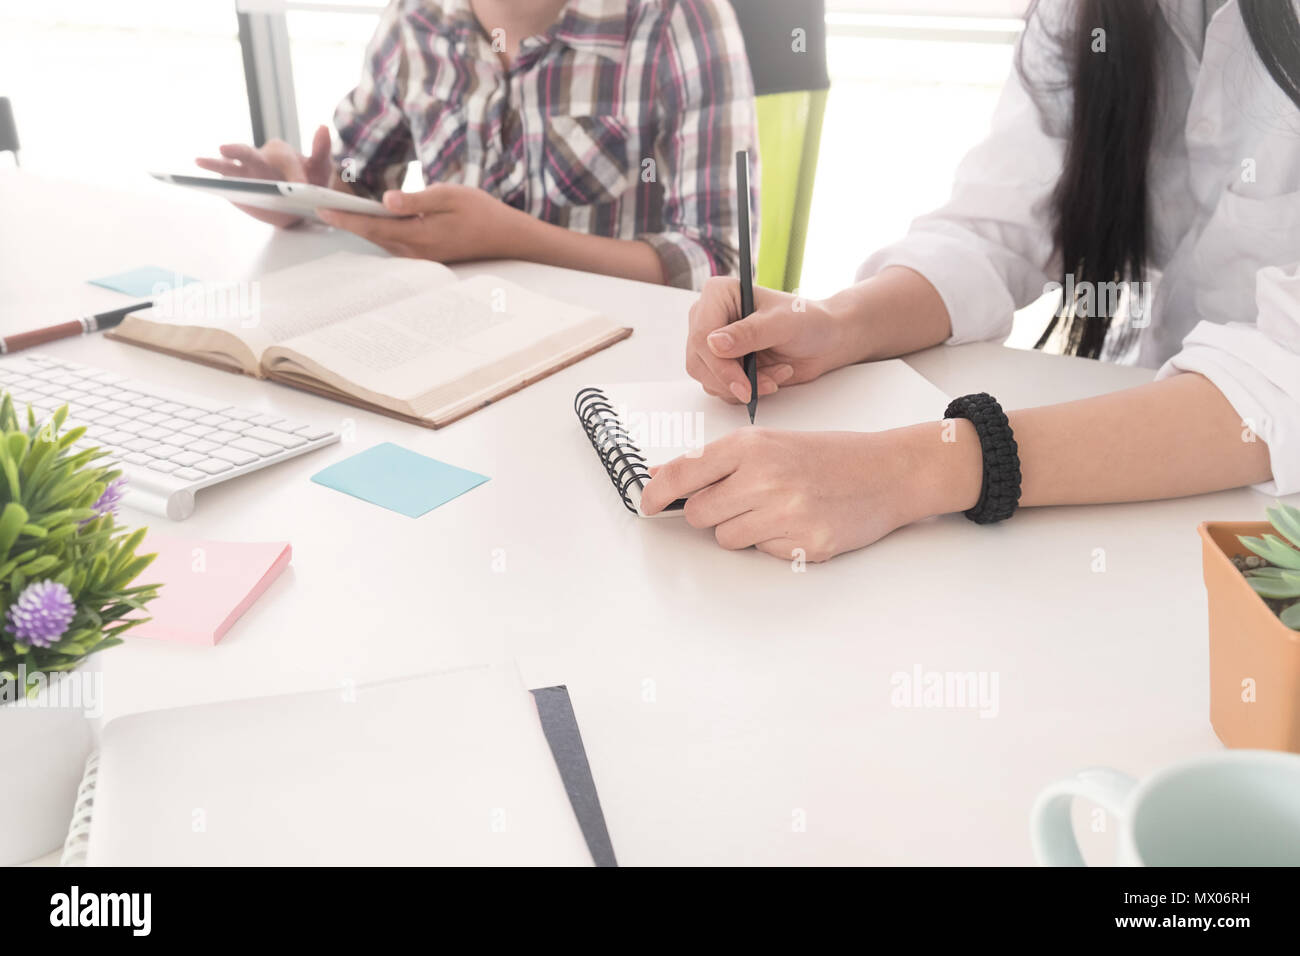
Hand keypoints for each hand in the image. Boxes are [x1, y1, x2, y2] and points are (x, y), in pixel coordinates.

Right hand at [195, 124, 333, 227]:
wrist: (299, 206)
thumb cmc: (309, 181)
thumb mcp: (320, 167)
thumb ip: (320, 149)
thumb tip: (323, 127)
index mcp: (277, 152)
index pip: (284, 160)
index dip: (293, 174)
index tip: (302, 186)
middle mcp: (256, 159)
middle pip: (245, 153)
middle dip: (236, 151)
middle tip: (224, 149)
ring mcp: (244, 176)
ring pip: (228, 168)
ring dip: (214, 164)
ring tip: (199, 161)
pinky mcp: (236, 192)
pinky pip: (226, 188)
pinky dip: (216, 187)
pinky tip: (203, 186)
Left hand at [316, 184, 529, 261]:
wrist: (506, 238)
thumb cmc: (481, 212)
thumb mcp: (450, 196)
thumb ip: (416, 199)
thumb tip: (386, 200)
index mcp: (419, 236)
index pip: (373, 227)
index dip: (346, 217)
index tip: (322, 208)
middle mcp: (415, 252)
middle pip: (372, 235)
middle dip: (347, 219)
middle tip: (323, 200)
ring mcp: (420, 256)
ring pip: (380, 240)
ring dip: (361, 224)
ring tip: (339, 205)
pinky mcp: (425, 254)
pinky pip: (393, 242)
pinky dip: (377, 229)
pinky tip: (369, 216)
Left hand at [640, 424, 981, 561]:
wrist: (888, 471)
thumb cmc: (829, 456)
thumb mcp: (771, 443)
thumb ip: (718, 462)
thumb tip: (666, 479)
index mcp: (751, 446)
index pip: (682, 474)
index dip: (656, 494)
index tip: (648, 504)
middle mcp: (763, 478)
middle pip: (699, 514)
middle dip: (712, 512)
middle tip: (744, 500)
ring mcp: (784, 513)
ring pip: (727, 539)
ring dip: (744, 530)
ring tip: (778, 508)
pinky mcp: (803, 544)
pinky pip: (763, 554)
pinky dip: (775, 543)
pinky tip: (799, 522)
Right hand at [686, 278, 850, 404]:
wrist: (823, 340)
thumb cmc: (807, 321)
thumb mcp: (782, 323)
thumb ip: (749, 333)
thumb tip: (713, 344)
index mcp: (718, 294)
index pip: (701, 336)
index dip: (720, 366)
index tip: (744, 385)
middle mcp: (709, 318)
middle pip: (699, 362)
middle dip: (733, 381)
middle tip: (765, 385)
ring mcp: (714, 344)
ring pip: (709, 379)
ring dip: (745, 386)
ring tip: (776, 375)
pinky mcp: (724, 364)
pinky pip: (722, 389)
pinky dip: (748, 391)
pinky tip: (771, 377)